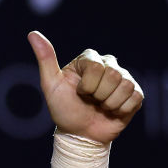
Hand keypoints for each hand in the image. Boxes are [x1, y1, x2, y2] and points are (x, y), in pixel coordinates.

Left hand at [28, 31, 142, 143]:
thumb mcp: (50, 85)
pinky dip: (121, 109)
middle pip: (113, 75)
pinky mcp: (135, 93)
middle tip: (91, 101)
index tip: (79, 92)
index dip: (87, 86)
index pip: (96, 67)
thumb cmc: (64, 110)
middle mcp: (108, 64)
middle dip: (98, 95)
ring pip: (125, 86)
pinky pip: (135, 97)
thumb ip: (45, 59)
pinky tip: (112, 111)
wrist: (80, 134)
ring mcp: (124, 78)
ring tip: (101, 106)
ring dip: (109, 103)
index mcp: (89, 59)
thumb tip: (32, 34)